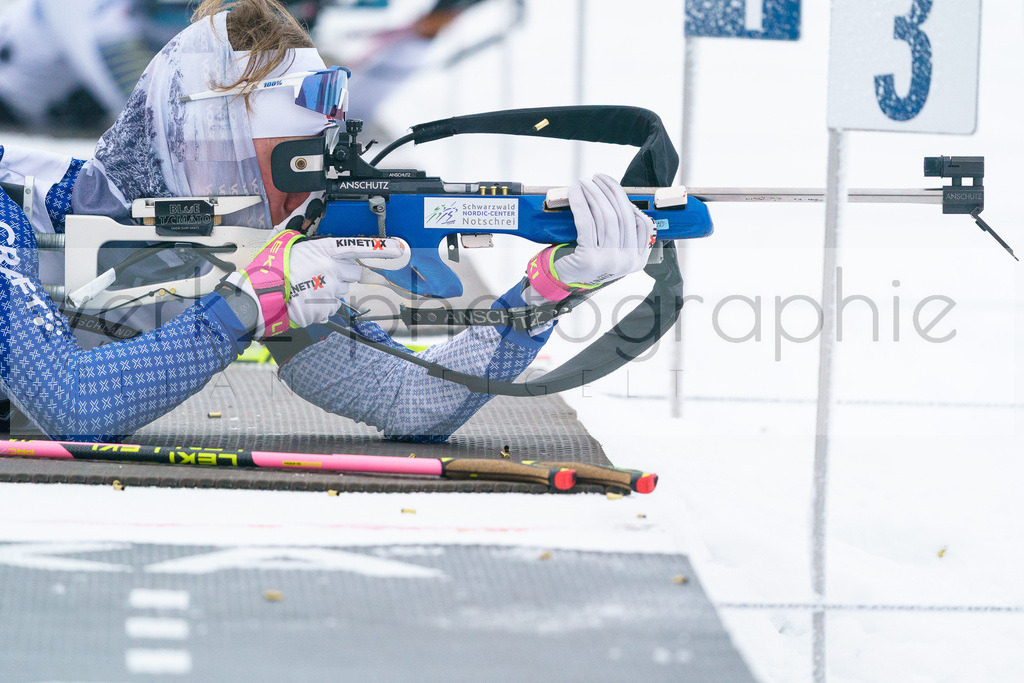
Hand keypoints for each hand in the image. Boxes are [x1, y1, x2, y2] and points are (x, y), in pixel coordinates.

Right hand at [226, 231, 403, 338]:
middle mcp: (333, 271)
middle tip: (319, 273)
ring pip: (341, 290)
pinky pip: (332, 306)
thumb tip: (312, 234)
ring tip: (306, 286)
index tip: (398, 248)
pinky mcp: (326, 310)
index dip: (381, 247)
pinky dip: (321, 304)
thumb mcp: (287, 243)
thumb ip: (306, 238)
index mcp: (325, 252)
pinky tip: (305, 298)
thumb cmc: (271, 270)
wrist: (260, 297)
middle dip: (341, 272)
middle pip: (353, 273)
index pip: (360, 247)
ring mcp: (331, 292)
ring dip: (329, 288)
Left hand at [525, 174, 654, 301]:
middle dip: (610, 191)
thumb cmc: (588, 258)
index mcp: (638, 260)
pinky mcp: (589, 259)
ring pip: (606, 217)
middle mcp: (627, 262)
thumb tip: (619, 197)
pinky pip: (586, 222)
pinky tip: (575, 192)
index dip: (628, 201)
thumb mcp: (613, 250)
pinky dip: (580, 203)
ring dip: (594, 193)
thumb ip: (623, 232)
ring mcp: (609, 262)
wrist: (563, 279)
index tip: (613, 187)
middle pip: (623, 216)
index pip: (643, 224)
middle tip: (597, 177)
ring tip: (584, 182)